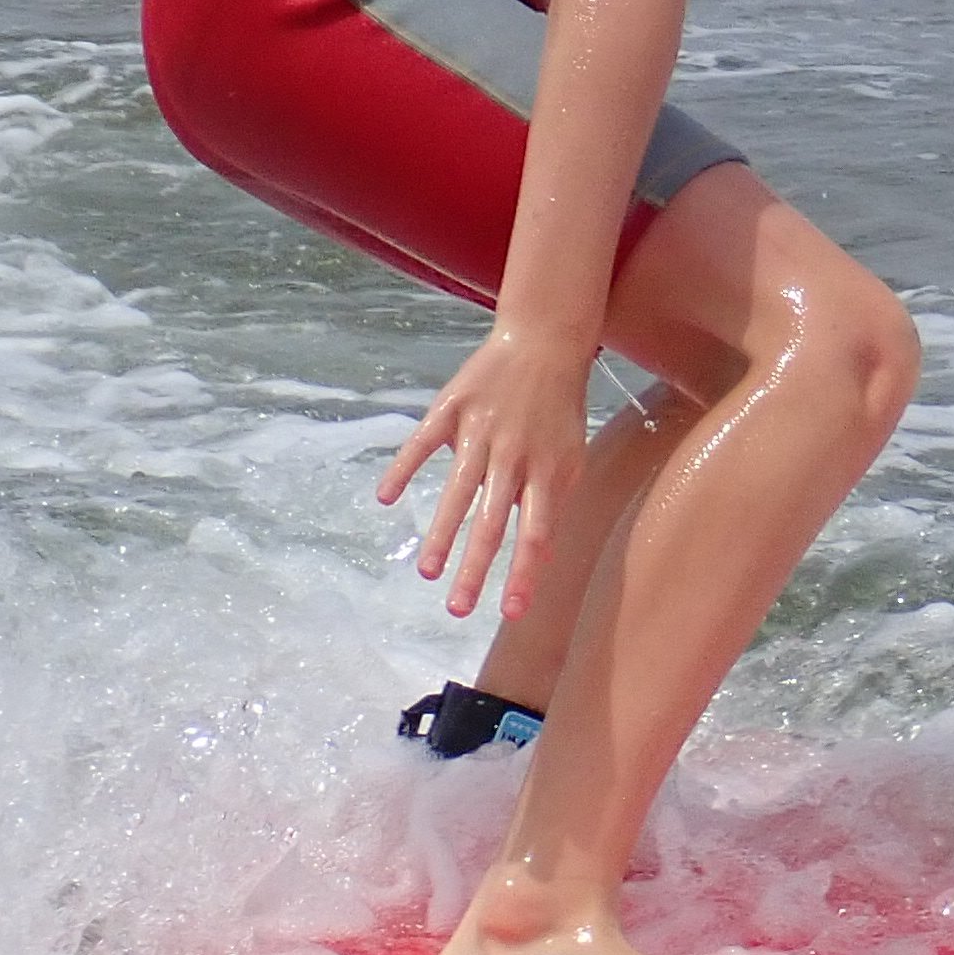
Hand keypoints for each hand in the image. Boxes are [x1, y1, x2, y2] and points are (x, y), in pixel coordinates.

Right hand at [379, 327, 595, 621]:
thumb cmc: (558, 410)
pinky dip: (403, 468)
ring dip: (441, 534)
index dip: (523, 572)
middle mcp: (513, 455)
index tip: (509, 612)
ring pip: (458, 490)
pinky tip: (385, 498)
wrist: (544, 342)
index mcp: (546, 471)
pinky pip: (424, 442)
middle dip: (475, 568)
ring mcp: (480, 430)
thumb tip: (538, 558)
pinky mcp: (452, 406)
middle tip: (457, 609)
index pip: (536, 533)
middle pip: (493, 521)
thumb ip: (550, 504)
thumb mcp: (567, 457)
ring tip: (427, 572)